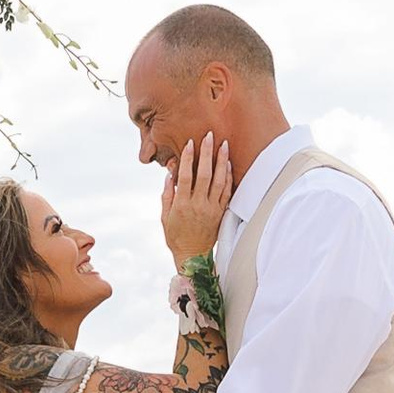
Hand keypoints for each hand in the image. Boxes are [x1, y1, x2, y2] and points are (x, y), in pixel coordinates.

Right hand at [159, 130, 234, 266]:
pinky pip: (227, 192)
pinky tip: (228, 164)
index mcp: (181, 205)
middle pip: (204, 174)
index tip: (190, 143)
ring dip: (221, 161)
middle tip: (209, 136)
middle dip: (207, 153)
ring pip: (219, 181)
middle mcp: (198, 205)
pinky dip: (228, 177)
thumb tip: (170, 174)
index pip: (185, 176)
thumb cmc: (176, 236)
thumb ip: (167, 195)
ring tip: (223, 145)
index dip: (187, 159)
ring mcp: (212, 209)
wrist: (193, 256)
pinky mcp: (221, 213)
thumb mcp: (165, 217)